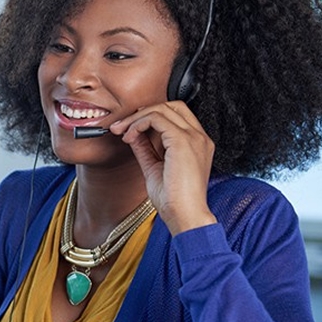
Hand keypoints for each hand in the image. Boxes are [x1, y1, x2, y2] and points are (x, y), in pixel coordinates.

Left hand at [109, 101, 216, 234]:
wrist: (184, 215)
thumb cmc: (174, 200)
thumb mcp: (155, 168)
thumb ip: (146, 149)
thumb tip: (133, 134)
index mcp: (197, 143)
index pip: (176, 115)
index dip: (151, 115)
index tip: (130, 127)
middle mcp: (199, 137)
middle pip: (170, 106)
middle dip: (142, 112)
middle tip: (121, 126)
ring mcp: (194, 137)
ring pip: (162, 109)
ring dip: (136, 118)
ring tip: (122, 132)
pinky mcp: (182, 141)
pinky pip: (156, 119)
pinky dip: (138, 124)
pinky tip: (129, 137)